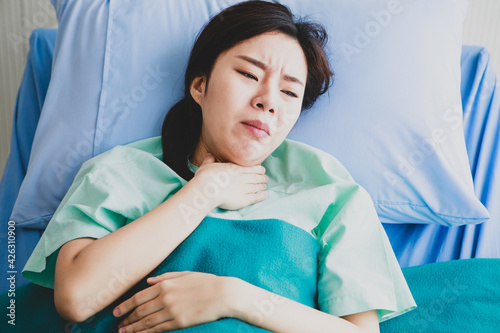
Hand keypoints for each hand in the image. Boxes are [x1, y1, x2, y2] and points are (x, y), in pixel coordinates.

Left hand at [113, 271, 232, 332]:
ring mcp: (172, 311)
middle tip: (118, 324)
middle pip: (139, 311)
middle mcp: (165, 298)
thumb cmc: (205, 282)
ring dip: (133, 328)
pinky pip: (158, 329)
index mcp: (165, 284)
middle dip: (126, 319)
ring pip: (146, 322)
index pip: (138, 297)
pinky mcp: (179, 322)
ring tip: (123, 332)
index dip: (125, 306)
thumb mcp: (184, 274)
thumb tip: (148, 281)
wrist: (223, 294)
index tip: (116, 312)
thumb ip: (164, 277)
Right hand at [193, 153, 268, 209]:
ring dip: (262, 186)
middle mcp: (242, 178)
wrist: (208, 189)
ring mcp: (244, 188)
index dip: (258, 169)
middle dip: (262, 177)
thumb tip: (209, 154)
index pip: (250, 168)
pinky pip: (256, 197)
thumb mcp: (206, 165)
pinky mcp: (244, 199)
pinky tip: (265, 195)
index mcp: (235, 169)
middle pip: (256, 177)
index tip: (262, 169)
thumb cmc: (205, 178)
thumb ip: (210, 160)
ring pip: (257, 186)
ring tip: (265, 186)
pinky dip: (262, 196)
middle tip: (266, 178)